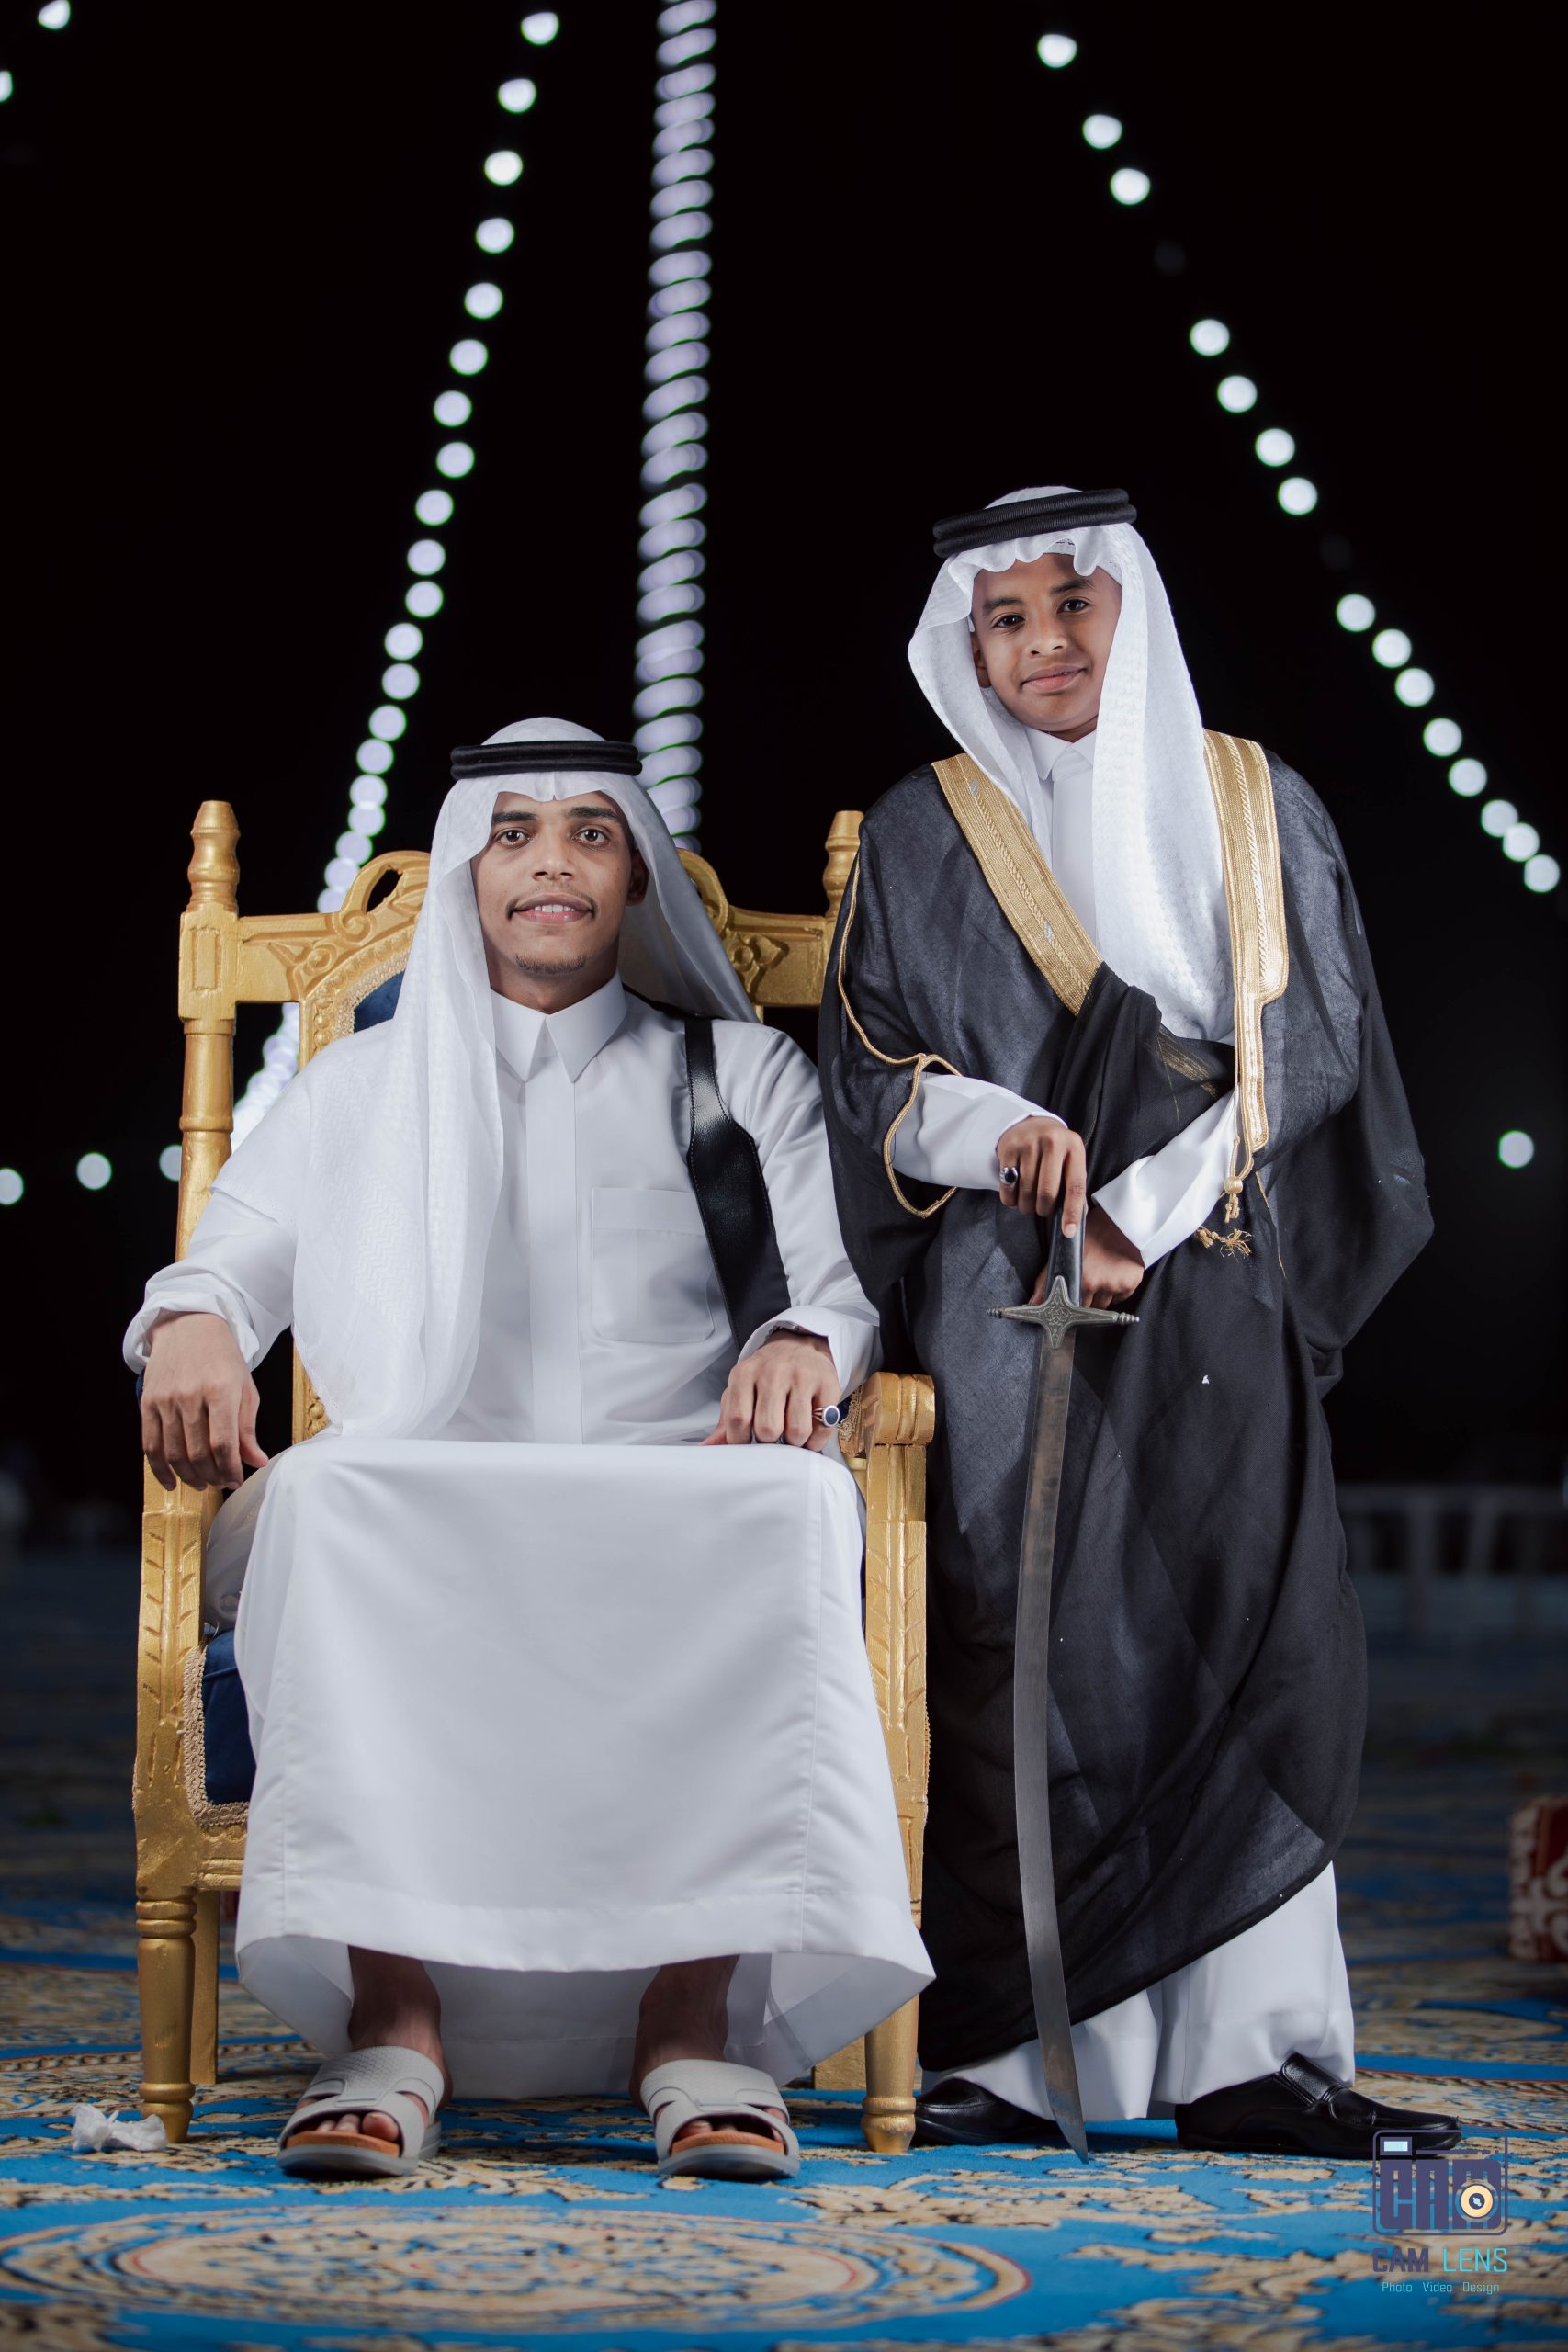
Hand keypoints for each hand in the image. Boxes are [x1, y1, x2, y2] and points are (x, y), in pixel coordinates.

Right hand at [141, 1311, 268, 1492]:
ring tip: (202, 1484)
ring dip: (189, 1477)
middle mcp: (190, 1395)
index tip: (236, 1480)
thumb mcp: (244, 1387)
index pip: (223, 1443)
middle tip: (221, 1483)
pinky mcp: (147, 1403)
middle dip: (212, 1476)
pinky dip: (160, 1469)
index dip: (230, 1469)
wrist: (188, 1326)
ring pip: (174, 1453)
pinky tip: (172, 1482)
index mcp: (220, 1390)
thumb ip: (247, 1427)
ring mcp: (165, 1400)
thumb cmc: (221, 1357)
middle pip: (198, 1453)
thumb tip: (256, 1461)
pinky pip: (150, 1445)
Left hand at [702, 1330, 839, 1451]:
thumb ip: (726, 1422)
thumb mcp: (740, 1391)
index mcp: (745, 1374)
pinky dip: (815, 1440)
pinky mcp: (827, 1384)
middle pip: (767, 1428)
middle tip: (772, 1437)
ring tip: (790, 1434)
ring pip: (797, 1430)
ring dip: (794, 1443)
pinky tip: (809, 1433)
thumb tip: (707, 1449)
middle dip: (769, 1442)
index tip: (747, 1442)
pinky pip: (822, 1427)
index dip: (741, 1441)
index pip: (738, 1420)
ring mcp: (802, 1377)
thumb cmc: (765, 1376)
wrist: (799, 1346)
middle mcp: (774, 1372)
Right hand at [996, 1115, 1086, 1232]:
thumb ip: (1074, 1186)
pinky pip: (1008, 1186)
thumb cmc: (1054, 1150)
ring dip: (1027, 1206)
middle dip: (1044, 1210)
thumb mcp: (1070, 1161)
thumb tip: (1076, 1221)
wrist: (1030, 1124)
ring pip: (1026, 1191)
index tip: (1067, 1231)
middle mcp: (1052, 1142)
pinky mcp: (1009, 1148)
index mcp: (1074, 1147)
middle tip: (1043, 1210)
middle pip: (1047, 1192)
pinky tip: (1015, 1197)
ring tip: (1029, 1205)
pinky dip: (1011, 1199)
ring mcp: (1029, 1143)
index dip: (1072, 1212)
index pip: (1075, 1186)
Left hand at [1029, 1202, 1143, 1310]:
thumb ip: (1046, 1279)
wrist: (1119, 1222)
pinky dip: (1115, 1293)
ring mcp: (1116, 1285)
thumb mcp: (1064, 1252)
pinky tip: (1111, 1276)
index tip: (1071, 1301)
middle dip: (1085, 1301)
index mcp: (1082, 1279)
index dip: (1071, 1305)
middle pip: (1089, 1309)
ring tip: (1099, 1277)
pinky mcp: (1130, 1284)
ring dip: (1100, 1298)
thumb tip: (1033, 1302)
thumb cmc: (1091, 1234)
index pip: (1073, 1308)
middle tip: (1087, 1284)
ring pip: (1104, 1306)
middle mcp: (1099, 1284)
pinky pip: (1119, 1299)